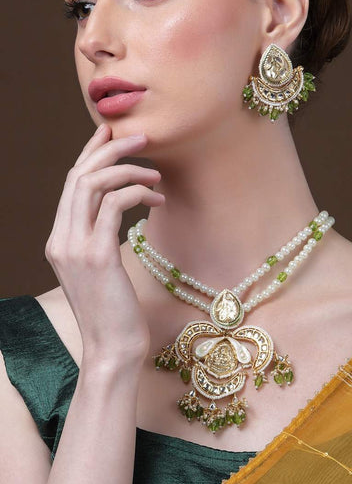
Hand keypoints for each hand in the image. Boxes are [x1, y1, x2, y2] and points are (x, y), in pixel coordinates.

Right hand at [45, 124, 163, 366]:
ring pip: (92, 184)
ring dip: (127, 169)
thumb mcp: (102, 270)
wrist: (112, 351)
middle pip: (79, 176)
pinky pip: (114, 204)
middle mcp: (60, 239)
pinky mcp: (97, 256)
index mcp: (60, 240)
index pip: (71, 185)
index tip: (110, 132)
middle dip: (108, 148)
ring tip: (156, 173)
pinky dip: (137, 193)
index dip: (90, 153)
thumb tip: (119, 208)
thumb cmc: (115, 312)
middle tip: (140, 137)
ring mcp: (75, 248)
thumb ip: (100, 238)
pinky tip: (158, 200)